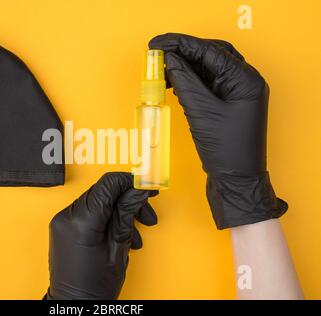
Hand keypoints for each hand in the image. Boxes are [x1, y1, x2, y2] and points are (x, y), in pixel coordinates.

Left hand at [47, 172, 157, 299]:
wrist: (73, 305)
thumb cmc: (94, 285)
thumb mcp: (118, 247)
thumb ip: (127, 213)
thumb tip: (139, 189)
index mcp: (82, 222)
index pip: (108, 184)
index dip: (131, 182)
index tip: (147, 186)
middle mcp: (67, 216)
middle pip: (104, 192)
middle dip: (128, 201)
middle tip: (147, 215)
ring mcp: (62, 221)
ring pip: (97, 202)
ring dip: (119, 212)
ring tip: (135, 234)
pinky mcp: (62, 226)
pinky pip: (88, 212)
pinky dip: (105, 218)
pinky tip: (119, 235)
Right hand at [149, 33, 286, 228]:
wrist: (236, 181)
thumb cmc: (227, 151)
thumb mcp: (203, 112)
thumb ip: (186, 83)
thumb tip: (170, 60)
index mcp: (245, 80)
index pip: (210, 51)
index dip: (182, 45)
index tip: (159, 43)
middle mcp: (244, 82)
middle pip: (211, 55)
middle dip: (184, 52)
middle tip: (159, 52)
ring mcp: (236, 94)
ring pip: (208, 69)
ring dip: (186, 66)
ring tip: (162, 68)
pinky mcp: (227, 104)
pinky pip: (207, 84)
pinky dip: (190, 80)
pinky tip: (174, 82)